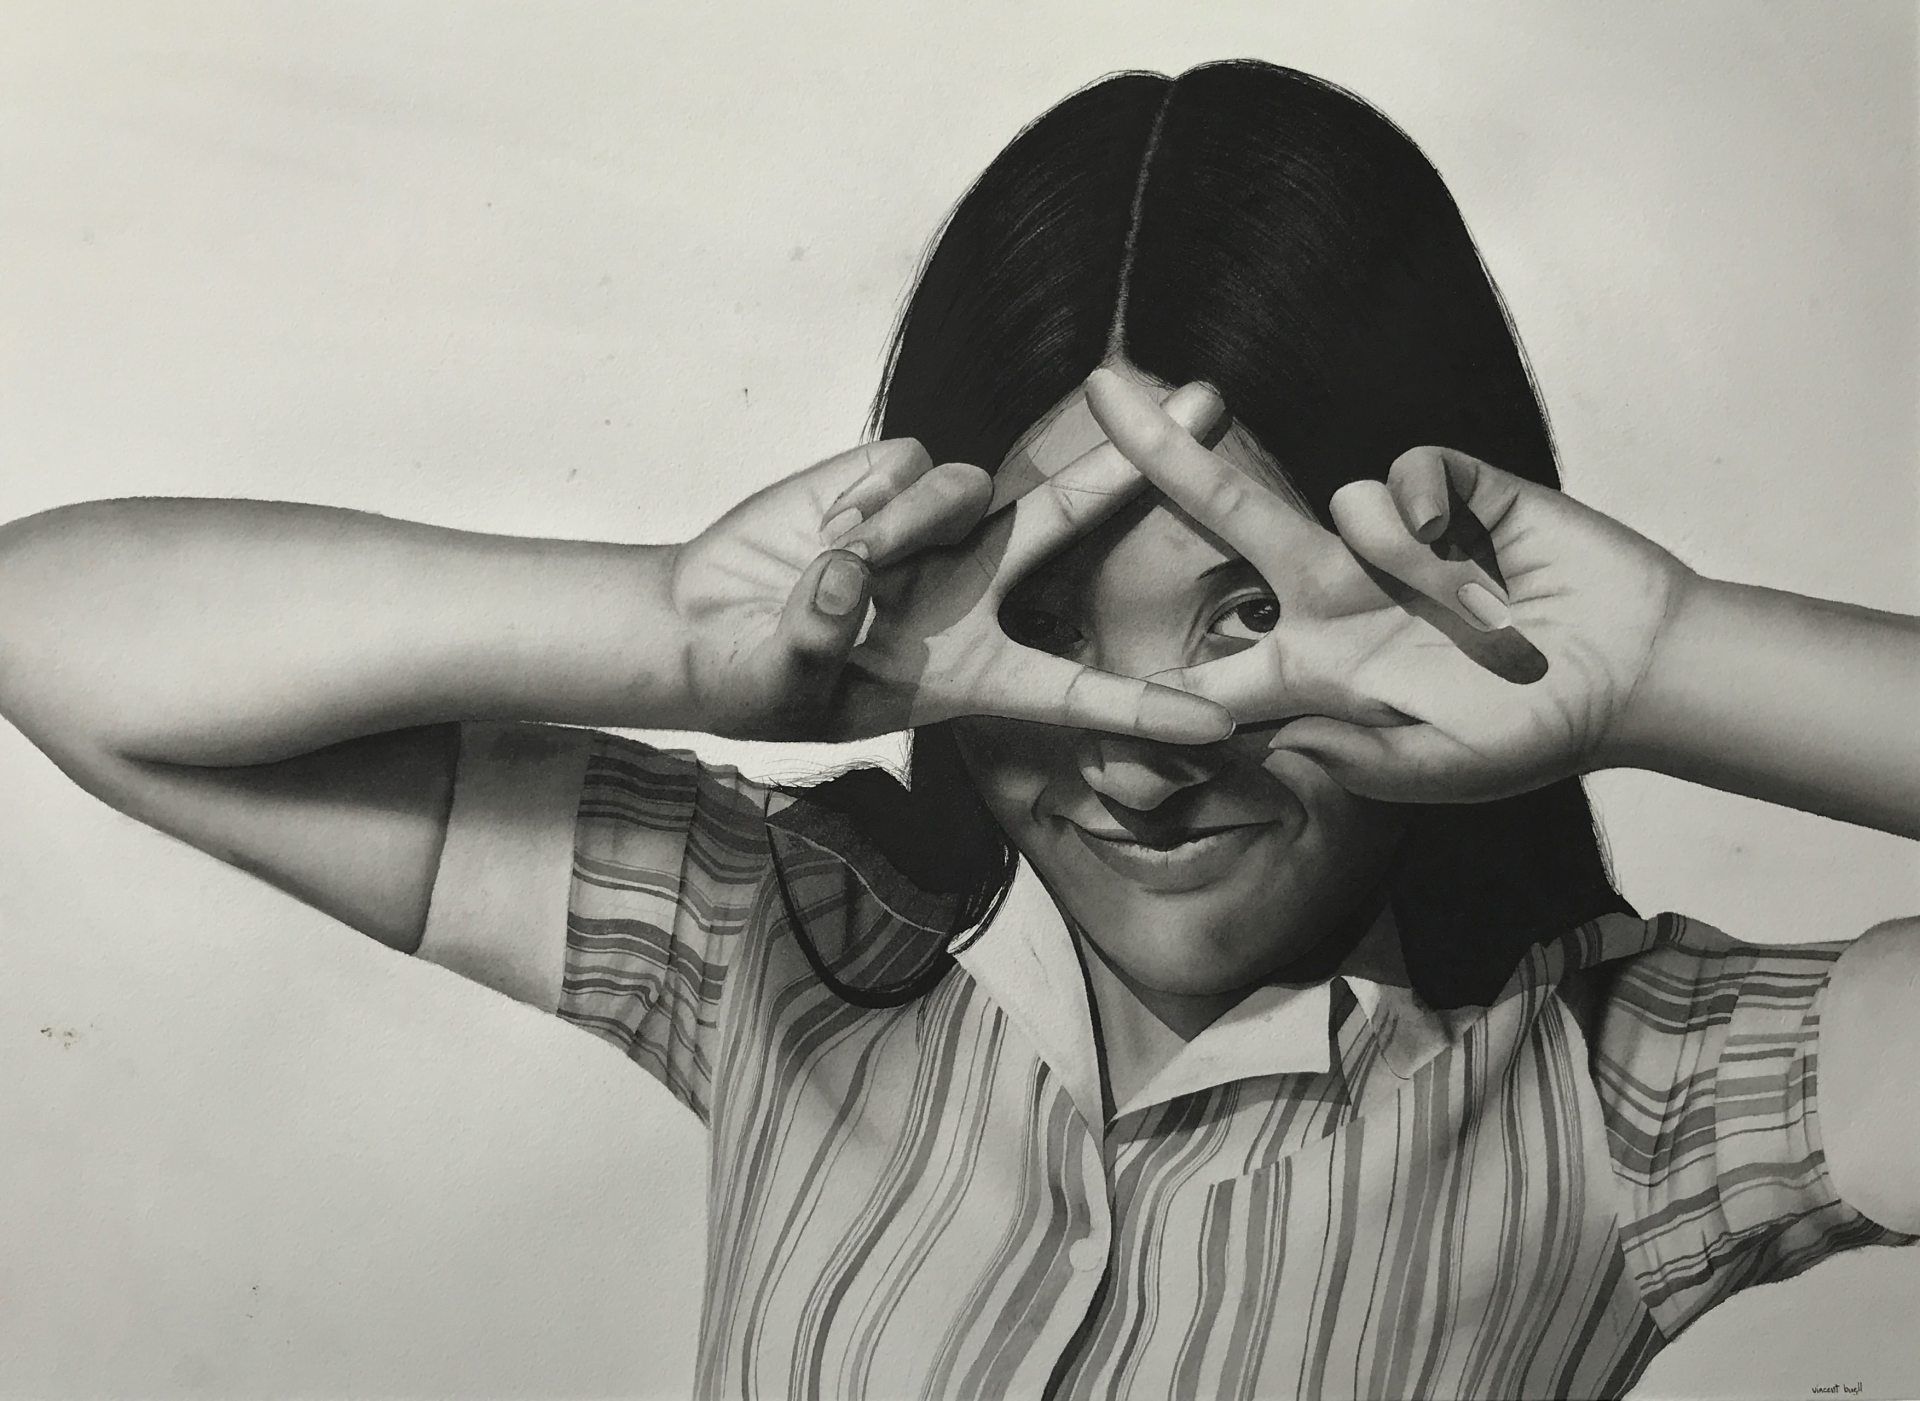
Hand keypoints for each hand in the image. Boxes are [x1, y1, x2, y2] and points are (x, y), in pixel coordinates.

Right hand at [667, 384, 1235, 743]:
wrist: (702, 623)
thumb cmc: (752, 682)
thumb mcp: (783, 689)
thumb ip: (816, 642)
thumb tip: (846, 572)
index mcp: (970, 674)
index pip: (1071, 692)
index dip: (1143, 708)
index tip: (1222, 724)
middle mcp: (971, 594)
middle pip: (1072, 523)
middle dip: (1145, 465)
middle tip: (1211, 403)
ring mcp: (934, 532)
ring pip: (970, 491)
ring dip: (907, 524)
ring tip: (841, 562)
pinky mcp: (888, 480)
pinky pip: (908, 466)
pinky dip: (868, 499)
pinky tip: (824, 529)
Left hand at [1083, 369, 1689, 801]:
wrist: (1635, 671)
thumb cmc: (1531, 735)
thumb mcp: (1432, 772)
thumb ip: (1348, 758)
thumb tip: (1262, 732)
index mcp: (1316, 673)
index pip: (1213, 673)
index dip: (1147, 678)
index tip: (1065, 660)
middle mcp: (1335, 597)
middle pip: (1229, 517)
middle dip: (1163, 455)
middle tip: (1099, 392)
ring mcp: (1389, 541)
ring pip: (1333, 499)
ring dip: (1404, 564)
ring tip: (1481, 625)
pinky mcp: (1449, 492)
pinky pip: (1404, 476)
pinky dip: (1432, 519)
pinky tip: (1477, 557)